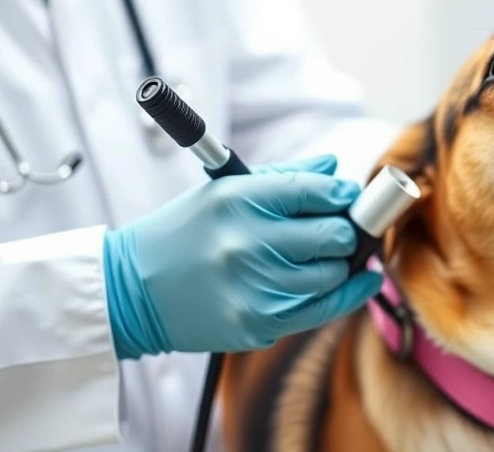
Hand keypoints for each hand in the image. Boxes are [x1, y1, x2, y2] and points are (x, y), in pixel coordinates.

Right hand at [102, 154, 381, 358]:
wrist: (132, 292)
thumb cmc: (184, 234)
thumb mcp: (223, 193)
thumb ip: (284, 178)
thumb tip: (334, 169)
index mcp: (237, 201)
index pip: (312, 190)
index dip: (341, 194)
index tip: (349, 196)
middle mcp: (247, 243)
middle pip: (332, 235)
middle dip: (347, 230)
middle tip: (346, 228)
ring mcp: (255, 287)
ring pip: (333, 273)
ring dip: (342, 264)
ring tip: (335, 255)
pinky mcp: (260, 322)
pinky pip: (324, 308)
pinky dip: (350, 293)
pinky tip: (361, 280)